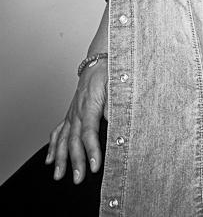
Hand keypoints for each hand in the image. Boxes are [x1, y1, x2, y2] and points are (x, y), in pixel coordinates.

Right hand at [45, 58, 107, 183]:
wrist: (99, 60)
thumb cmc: (109, 71)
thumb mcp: (117, 84)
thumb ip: (116, 103)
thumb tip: (116, 121)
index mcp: (90, 104)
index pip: (89, 131)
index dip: (91, 149)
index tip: (94, 165)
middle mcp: (77, 110)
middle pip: (74, 139)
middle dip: (75, 161)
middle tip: (78, 178)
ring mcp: (72, 113)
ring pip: (62, 138)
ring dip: (60, 158)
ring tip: (59, 175)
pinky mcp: (71, 113)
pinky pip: (58, 131)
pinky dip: (52, 146)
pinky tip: (49, 159)